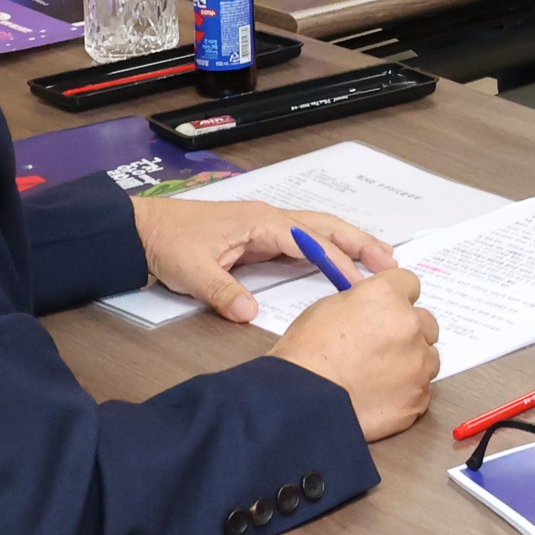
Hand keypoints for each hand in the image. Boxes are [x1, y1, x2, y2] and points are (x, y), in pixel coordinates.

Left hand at [133, 197, 394, 325]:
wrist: (143, 229)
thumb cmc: (169, 242)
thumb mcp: (193, 271)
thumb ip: (224, 291)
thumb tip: (250, 315)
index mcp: (261, 222)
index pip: (310, 242)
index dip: (337, 262)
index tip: (358, 284)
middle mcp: (270, 219)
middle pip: (327, 226)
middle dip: (360, 242)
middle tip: (391, 262)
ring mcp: (267, 226)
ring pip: (319, 230)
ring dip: (349, 243)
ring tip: (378, 260)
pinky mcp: (260, 237)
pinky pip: (304, 241)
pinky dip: (328, 250)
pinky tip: (339, 264)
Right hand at [273, 264, 438, 440]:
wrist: (302, 402)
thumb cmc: (305, 357)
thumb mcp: (327, 308)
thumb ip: (362, 304)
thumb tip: (373, 310)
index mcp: (386, 296)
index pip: (410, 284)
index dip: (398, 299)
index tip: (391, 311)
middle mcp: (409, 324)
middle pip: (425, 322)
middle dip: (408, 333)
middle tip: (382, 348)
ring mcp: (417, 362)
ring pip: (428, 357)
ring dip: (411, 362)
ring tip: (379, 376)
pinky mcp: (418, 396)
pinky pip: (422, 389)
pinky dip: (407, 392)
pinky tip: (381, 396)